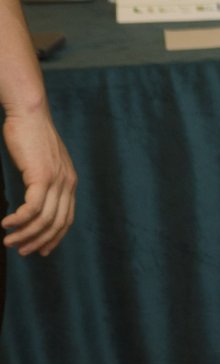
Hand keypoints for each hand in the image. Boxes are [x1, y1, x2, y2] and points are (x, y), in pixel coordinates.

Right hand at [2, 105, 76, 256]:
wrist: (29, 112)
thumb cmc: (30, 133)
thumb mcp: (41, 160)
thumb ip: (43, 178)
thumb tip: (35, 191)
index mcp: (69, 182)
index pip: (66, 219)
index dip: (54, 237)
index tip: (41, 249)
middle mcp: (67, 184)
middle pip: (57, 224)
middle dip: (39, 241)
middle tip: (22, 251)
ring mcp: (57, 181)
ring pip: (44, 220)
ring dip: (26, 234)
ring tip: (9, 241)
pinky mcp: (42, 177)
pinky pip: (32, 208)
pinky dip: (19, 220)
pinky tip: (6, 224)